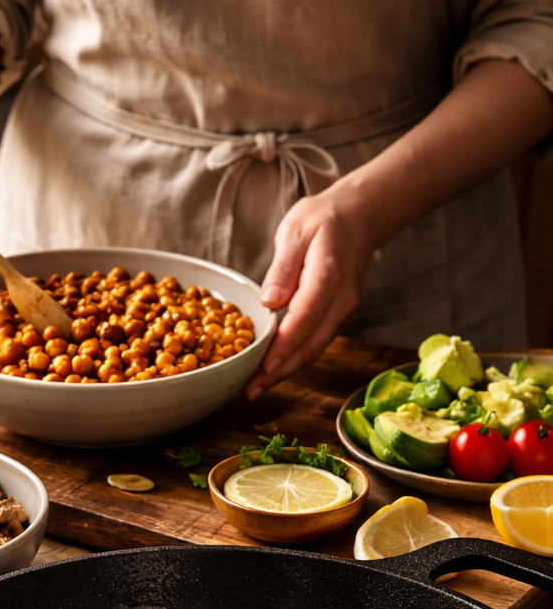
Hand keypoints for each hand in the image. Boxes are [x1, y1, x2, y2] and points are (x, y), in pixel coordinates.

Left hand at [243, 186, 375, 400]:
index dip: (284, 345)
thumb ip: (282, 268)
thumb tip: (269, 301)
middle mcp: (342, 299)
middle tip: (248, 391)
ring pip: (314, 349)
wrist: (360, 217)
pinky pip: (315, 343)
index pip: (305, 316)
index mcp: (329, 274)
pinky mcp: (338, 317)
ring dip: (285, 372)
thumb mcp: (295, 232)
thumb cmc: (323, 221)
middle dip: (279, 372)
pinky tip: (270, 370)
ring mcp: (343, 311)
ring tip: (253, 388)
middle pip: (311, 344)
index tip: (262, 367)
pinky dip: (293, 360)